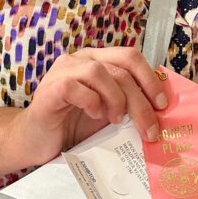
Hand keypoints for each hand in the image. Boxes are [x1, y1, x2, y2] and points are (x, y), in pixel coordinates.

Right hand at [5, 48, 166, 167]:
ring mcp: (63, 71)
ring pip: (99, 71)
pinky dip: (90, 102)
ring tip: (115, 120)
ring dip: (115, 99)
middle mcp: (81, 60)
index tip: (162, 105)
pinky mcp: (50, 89)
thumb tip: (160, 112)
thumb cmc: (73, 126)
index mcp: (98, 60)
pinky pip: (74, 87)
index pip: (130, 57)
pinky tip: (93, 115)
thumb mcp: (108, 113)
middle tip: (149, 128)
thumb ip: (128, 104)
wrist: (35, 141)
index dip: (150, 78)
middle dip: (140, 99)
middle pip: (121, 67)